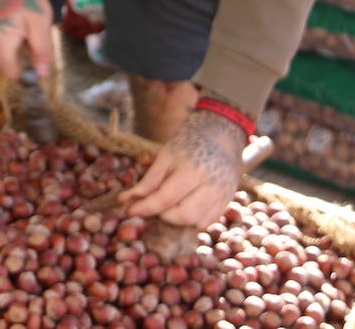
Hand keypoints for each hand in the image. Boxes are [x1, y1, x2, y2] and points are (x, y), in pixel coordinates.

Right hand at [0, 0, 54, 79]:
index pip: (13, 75)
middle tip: (36, 41)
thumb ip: (41, 50)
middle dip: (26, 62)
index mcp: (1, 43)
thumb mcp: (40, 22)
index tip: (41, 60)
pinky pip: (2, 51)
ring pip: (7, 60)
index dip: (29, 74)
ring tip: (29, 34)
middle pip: (10, 68)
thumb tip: (42, 75)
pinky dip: (14, 46)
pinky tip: (22, 31)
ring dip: (21, 54)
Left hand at [118, 108, 247, 227]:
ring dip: (178, 221)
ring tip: (167, 207)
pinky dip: (192, 221)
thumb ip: (148, 181)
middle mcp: (210, 185)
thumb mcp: (165, 155)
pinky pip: (208, 221)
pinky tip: (182, 208)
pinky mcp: (228, 199)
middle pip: (184, 215)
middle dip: (163, 216)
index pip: (165, 198)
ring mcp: (222, 194)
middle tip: (152, 207)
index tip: (129, 211)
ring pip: (197, 222)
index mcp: (192, 170)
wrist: (221, 131)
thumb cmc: (189, 140)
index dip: (145, 208)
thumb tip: (126, 200)